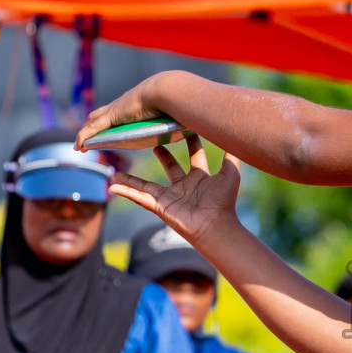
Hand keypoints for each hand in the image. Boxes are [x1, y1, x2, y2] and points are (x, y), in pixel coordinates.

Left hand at [76, 71, 181, 150]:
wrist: (169, 92)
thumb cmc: (175, 103)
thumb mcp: (172, 118)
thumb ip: (175, 124)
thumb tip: (189, 130)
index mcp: (134, 104)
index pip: (116, 112)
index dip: (109, 121)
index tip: (107, 130)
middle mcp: (122, 105)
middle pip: (100, 115)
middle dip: (92, 126)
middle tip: (88, 139)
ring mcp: (115, 110)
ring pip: (93, 122)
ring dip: (85, 133)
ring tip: (81, 146)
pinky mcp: (111, 116)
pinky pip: (93, 129)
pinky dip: (84, 137)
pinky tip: (79, 147)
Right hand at [109, 135, 242, 248]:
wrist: (215, 225)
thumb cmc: (224, 202)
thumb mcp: (230, 174)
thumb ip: (232, 156)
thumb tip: (238, 134)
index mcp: (201, 178)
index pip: (194, 156)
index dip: (191, 142)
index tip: (184, 127)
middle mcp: (185, 186)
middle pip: (170, 166)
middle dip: (162, 154)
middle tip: (152, 141)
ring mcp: (170, 197)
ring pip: (147, 184)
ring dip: (132, 178)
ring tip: (117, 169)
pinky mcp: (160, 206)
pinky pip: (139, 197)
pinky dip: (126, 191)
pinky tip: (112, 185)